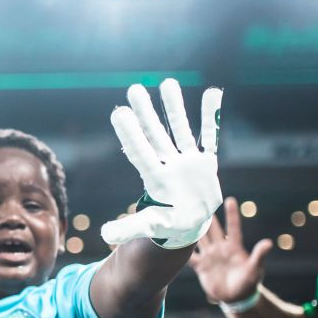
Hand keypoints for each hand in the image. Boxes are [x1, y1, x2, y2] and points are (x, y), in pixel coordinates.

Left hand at [101, 79, 222, 248]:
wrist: (188, 224)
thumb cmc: (166, 225)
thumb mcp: (149, 226)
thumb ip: (130, 228)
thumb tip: (104, 235)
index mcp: (155, 179)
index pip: (141, 152)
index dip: (130, 134)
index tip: (118, 113)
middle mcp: (168, 164)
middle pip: (155, 134)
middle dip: (146, 112)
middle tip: (134, 89)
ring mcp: (187, 161)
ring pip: (180, 129)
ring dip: (174, 107)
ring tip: (167, 82)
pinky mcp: (205, 162)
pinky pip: (210, 136)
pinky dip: (211, 117)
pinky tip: (212, 93)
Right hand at [189, 196, 273, 303]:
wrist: (236, 298)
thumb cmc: (249, 282)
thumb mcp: (255, 269)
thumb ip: (259, 255)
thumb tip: (268, 243)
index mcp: (234, 247)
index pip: (233, 227)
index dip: (231, 214)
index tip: (229, 199)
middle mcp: (221, 248)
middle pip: (213, 229)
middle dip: (207, 216)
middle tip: (199, 202)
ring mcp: (210, 256)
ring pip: (199, 239)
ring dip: (192, 229)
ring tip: (183, 215)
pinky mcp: (201, 267)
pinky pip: (189, 257)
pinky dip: (181, 251)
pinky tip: (171, 242)